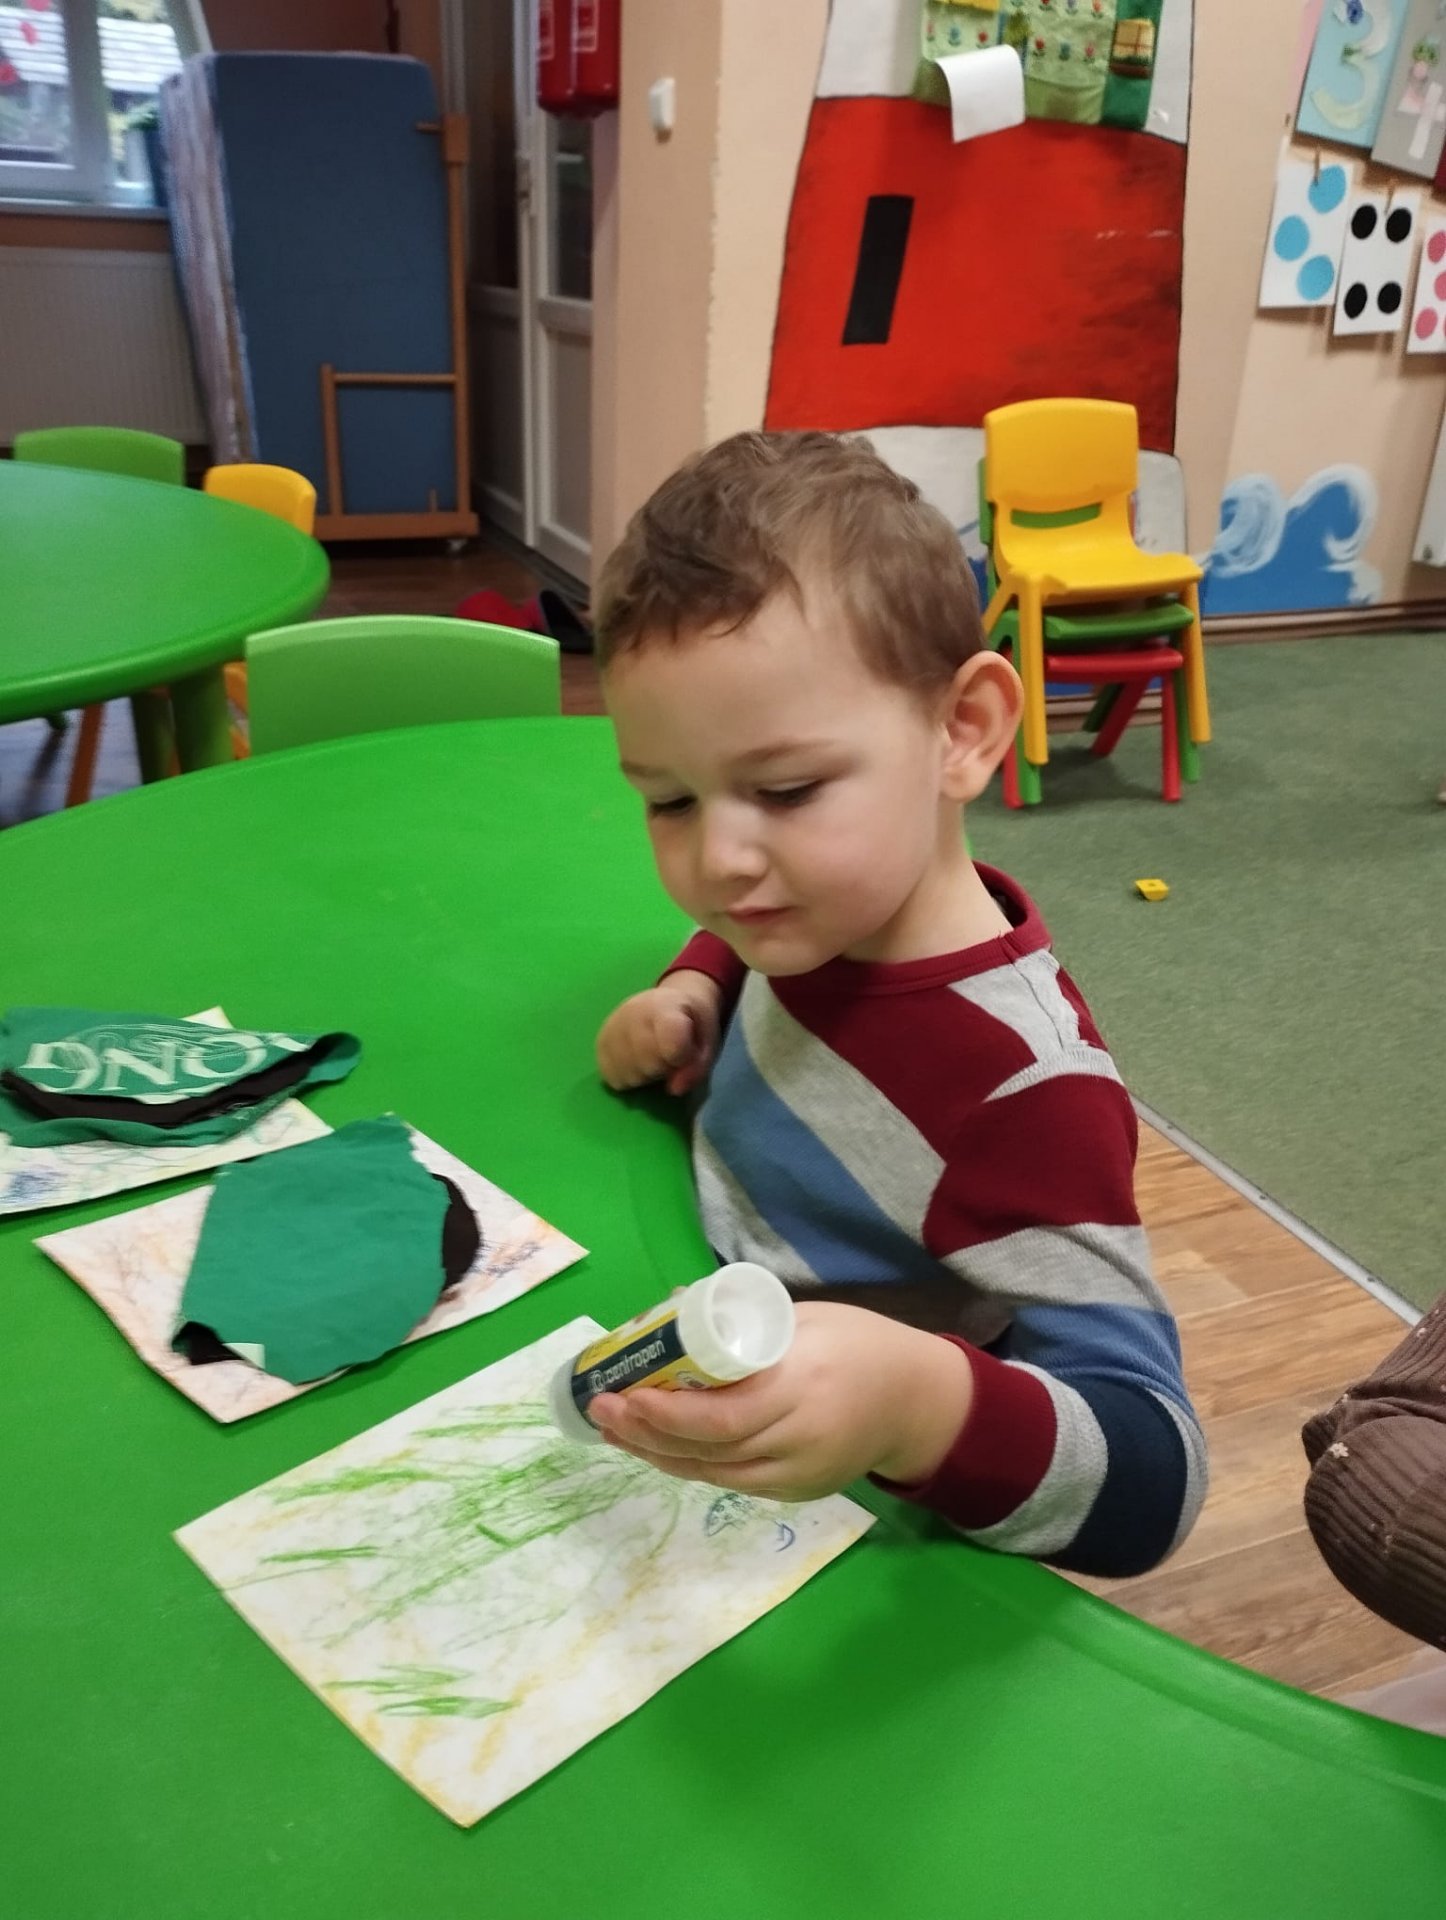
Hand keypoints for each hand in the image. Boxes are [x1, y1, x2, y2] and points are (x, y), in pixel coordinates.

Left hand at [587, 1302, 974, 1501]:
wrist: (918, 1401)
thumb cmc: (857, 1344)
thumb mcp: (804, 1321)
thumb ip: (743, 1330)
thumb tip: (670, 1316)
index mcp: (803, 1386)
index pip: (726, 1416)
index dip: (669, 1414)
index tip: (626, 1395)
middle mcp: (799, 1439)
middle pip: (710, 1450)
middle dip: (647, 1434)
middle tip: (601, 1409)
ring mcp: (799, 1475)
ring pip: (714, 1473)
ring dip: (657, 1453)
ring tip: (614, 1429)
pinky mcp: (797, 1493)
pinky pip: (733, 1481)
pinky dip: (690, 1464)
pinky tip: (658, 1447)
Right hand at [595, 969, 722, 1096]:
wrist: (665, 1001)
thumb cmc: (690, 1024)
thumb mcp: (707, 1041)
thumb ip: (697, 1066)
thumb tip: (674, 1089)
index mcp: (665, 1005)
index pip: (671, 1042)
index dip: (680, 1058)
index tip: (683, 1054)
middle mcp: (631, 1013)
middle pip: (648, 1062)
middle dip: (664, 1068)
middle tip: (669, 1056)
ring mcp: (611, 1027)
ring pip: (629, 1073)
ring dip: (645, 1076)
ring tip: (651, 1057)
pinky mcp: (599, 1043)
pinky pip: (611, 1077)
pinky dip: (627, 1078)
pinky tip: (636, 1064)